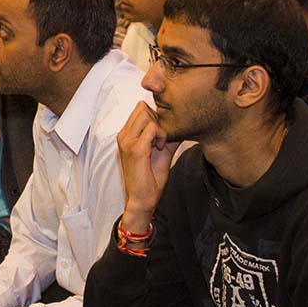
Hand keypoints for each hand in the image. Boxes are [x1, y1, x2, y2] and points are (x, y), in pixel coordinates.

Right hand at [116, 102, 175, 232]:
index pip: (140, 109)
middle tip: (161, 138)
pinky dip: (160, 135)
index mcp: (126, 135)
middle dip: (157, 119)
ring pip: (146, 114)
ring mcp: (127, 141)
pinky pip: (151, 128)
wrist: (142, 199)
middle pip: (142, 107)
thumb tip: (183, 125)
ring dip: (159, 127)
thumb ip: (169, 136)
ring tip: (160, 143)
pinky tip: (160, 148)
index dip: (155, 116)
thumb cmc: (150, 178)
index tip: (161, 133)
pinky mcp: (135, 149)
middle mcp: (124, 135)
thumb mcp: (162, 151)